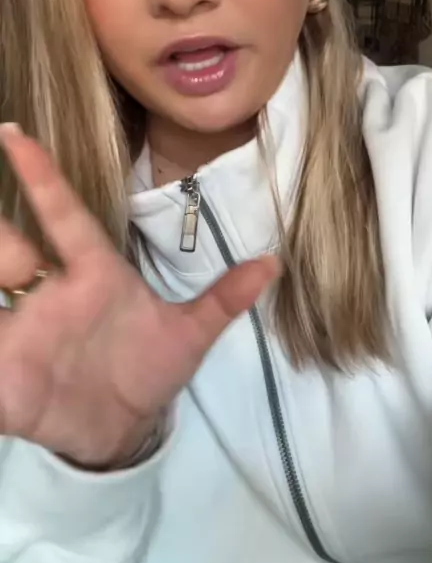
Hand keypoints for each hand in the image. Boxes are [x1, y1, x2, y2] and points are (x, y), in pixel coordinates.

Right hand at [0, 125, 277, 467]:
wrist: (121, 428)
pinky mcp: (2, 372)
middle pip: (10, 247)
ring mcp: (20, 331)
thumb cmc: (147, 370)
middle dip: (4, 240)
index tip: (16, 133)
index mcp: (91, 274)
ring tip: (7, 281)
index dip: (43, 177)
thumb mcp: (188, 337)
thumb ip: (224, 299)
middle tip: (18, 260)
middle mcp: (49, 293)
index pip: (66, 217)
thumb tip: (274, 264)